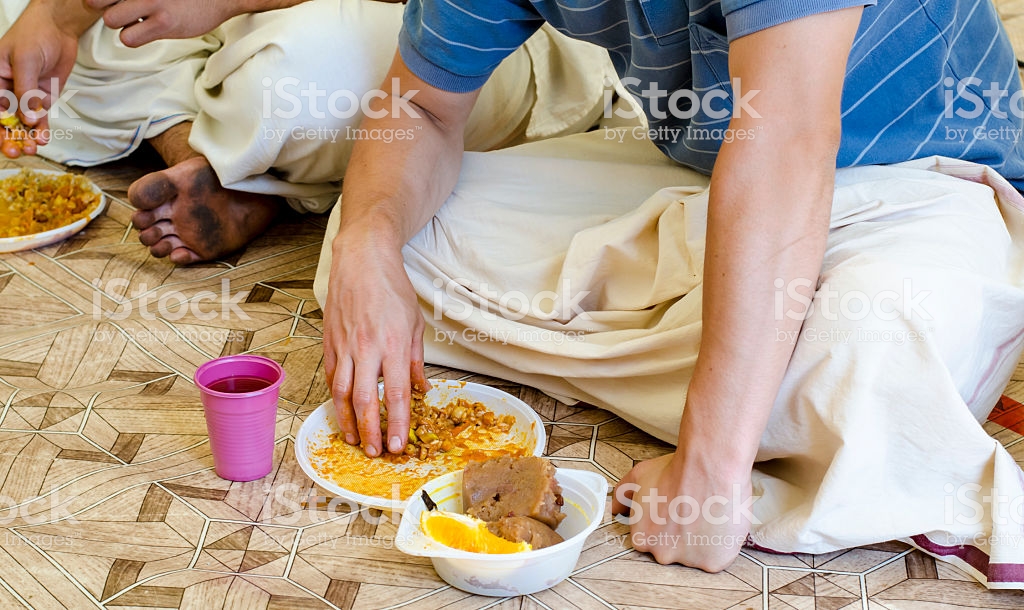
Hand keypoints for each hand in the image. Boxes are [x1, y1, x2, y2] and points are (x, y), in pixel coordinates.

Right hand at [0, 0, 85, 155]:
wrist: (58, 29)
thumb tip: (27, 119)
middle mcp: (6, 90)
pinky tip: (43, 138)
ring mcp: (25, 96)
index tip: (2, 142)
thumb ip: (25, 91)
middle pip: (5, 119)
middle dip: (9, 137)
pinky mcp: (42, 98)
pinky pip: (40, 118)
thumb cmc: (33, 37)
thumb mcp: (24, 61)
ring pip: (23, 122)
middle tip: (16, 151)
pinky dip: (41, 129)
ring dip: (26, 137)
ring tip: (33, 148)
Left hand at [84, 0, 239, 46]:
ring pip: (111, 21)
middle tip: (123, 12)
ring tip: (140, 21)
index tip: (115, 3)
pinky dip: (135, 38)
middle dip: (107, 9)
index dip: (101, 0)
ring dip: (122, 25)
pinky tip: (149, 31)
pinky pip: (129, 39)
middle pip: (94, 2)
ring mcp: (151, 2)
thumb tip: (99, 3)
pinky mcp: (163, 23)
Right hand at [323, 239, 429, 457]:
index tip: (397, 445)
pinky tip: (341, 412)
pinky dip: (335, 398)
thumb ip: (416, 360)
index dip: (397, 423)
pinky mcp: (329, 342)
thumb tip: (422, 390)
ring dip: (348, 420)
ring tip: (354, 440)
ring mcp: (345, 346)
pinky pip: (331, 376)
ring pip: (342, 393)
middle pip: (366, 400)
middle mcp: (367, 348)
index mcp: (392, 344)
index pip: (397, 393)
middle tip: (374, 452)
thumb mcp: (414, 324)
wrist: (362, 261)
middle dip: (370, 431)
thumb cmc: (392, 289)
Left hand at [611, 452, 753, 571]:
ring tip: (707, 513)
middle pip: (672, 549)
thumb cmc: (676, 470)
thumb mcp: (638, 476)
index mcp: (642, 538)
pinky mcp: (713, 562)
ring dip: (702, 539)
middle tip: (692, 509)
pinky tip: (720, 523)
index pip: (651, 539)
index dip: (665, 522)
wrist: (708, 468)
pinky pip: (717, 557)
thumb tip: (615, 507)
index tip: (674, 510)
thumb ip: (622, 495)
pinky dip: (721, 544)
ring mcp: (688, 561)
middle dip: (681, 533)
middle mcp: (662, 554)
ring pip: (696, 555)